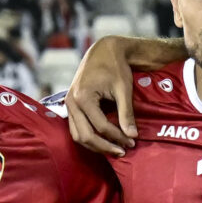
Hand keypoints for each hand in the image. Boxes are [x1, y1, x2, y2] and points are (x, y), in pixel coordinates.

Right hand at [64, 37, 141, 154]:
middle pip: (85, 136)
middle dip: (105, 147)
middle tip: (123, 151)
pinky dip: (89, 136)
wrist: (103, 51)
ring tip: (115, 149)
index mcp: (83, 97)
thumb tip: (132, 136)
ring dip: (95, 145)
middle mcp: (71, 102)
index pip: (100, 126)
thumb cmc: (115, 67)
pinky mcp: (70, 105)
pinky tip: (105, 140)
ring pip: (77, 135)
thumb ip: (126, 113)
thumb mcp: (123, 89)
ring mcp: (68, 104)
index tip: (133, 142)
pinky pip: (76, 128)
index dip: (118, 137)